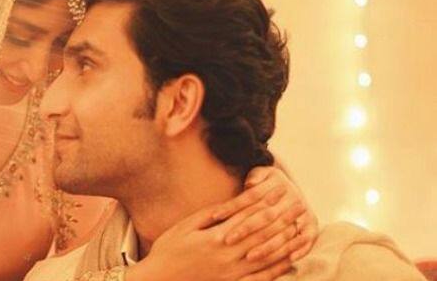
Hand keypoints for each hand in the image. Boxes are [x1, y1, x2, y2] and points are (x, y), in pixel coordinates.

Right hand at [126, 203, 293, 280]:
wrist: (160, 279)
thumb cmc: (169, 248)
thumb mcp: (186, 225)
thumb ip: (212, 215)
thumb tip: (234, 203)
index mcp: (216, 236)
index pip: (248, 215)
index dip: (266, 201)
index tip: (280, 189)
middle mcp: (228, 254)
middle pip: (262, 233)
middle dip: (282, 216)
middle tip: (299, 204)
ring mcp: (233, 272)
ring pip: (266, 254)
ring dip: (286, 239)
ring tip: (300, 226)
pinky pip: (261, 277)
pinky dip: (278, 268)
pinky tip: (290, 258)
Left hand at [212, 166, 318, 262]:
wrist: (291, 187)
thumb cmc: (268, 183)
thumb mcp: (262, 173)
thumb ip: (255, 176)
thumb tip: (250, 184)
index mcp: (277, 183)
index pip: (251, 196)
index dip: (232, 206)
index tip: (215, 216)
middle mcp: (292, 197)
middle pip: (265, 215)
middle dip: (246, 229)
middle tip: (227, 240)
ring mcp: (304, 212)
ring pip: (283, 232)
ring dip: (267, 246)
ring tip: (249, 257)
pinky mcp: (312, 225)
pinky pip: (306, 239)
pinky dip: (298, 250)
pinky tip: (286, 260)